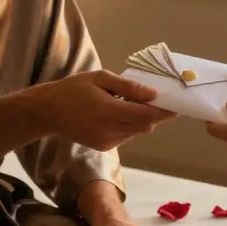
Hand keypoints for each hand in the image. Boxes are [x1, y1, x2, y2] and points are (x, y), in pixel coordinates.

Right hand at [36, 70, 175, 150]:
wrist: (49, 111)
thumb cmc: (74, 89)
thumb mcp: (100, 78)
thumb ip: (128, 87)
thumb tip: (153, 94)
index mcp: (108, 111)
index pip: (146, 115)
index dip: (164, 111)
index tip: (177, 105)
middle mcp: (109, 130)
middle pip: (145, 126)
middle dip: (155, 114)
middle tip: (158, 100)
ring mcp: (107, 142)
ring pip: (137, 132)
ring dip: (141, 119)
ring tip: (131, 103)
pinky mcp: (104, 147)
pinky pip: (126, 136)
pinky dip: (130, 125)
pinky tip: (118, 113)